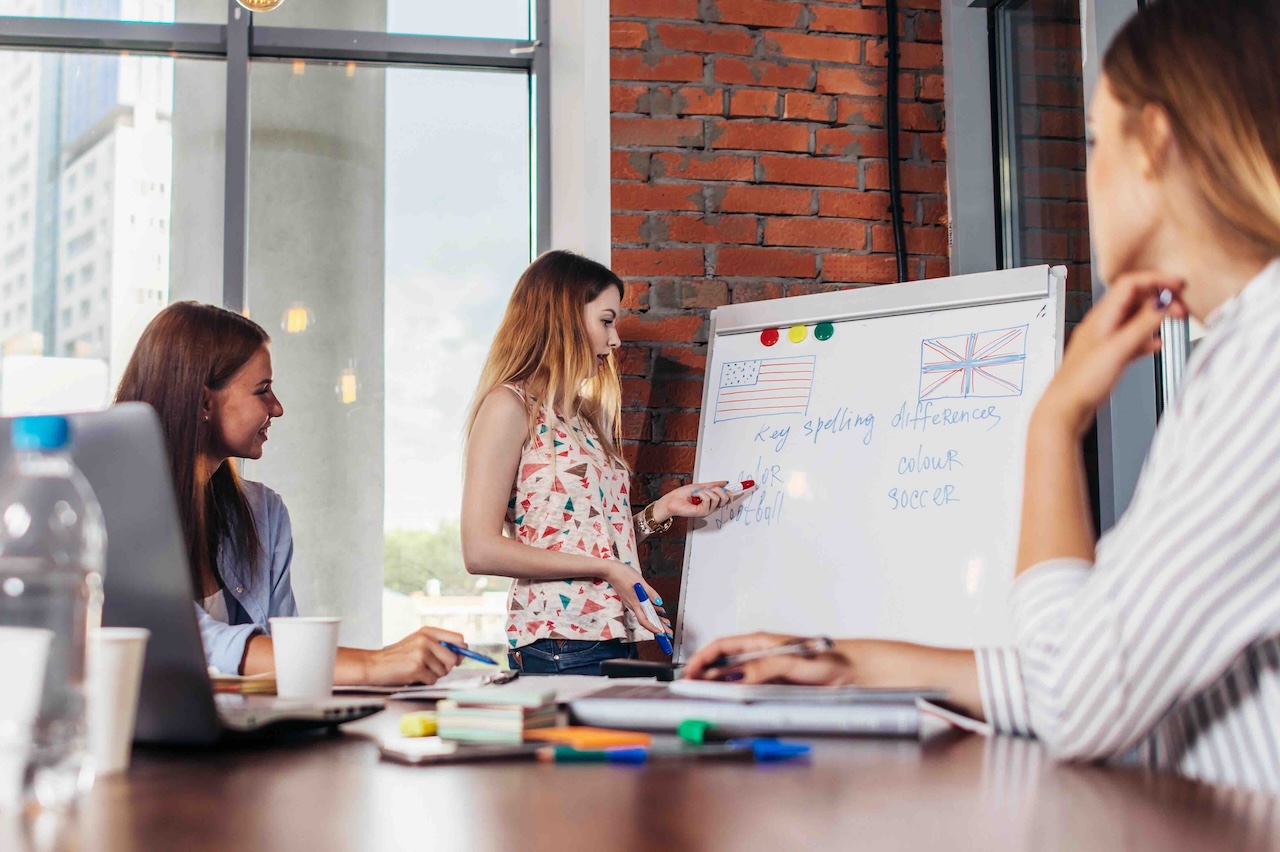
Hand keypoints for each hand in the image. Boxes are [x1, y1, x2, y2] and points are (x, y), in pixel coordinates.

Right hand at [362, 626, 465, 685]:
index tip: (457, 658)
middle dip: (446, 667)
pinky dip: (425, 681)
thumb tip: (461, 656)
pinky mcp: (416, 667)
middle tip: (432, 668)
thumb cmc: (396, 657)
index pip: (458, 639)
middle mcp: (426, 640)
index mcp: (428, 632)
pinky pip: (433, 680)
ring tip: (419, 670)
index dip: (461, 651)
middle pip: (453, 658)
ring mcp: (421, 653)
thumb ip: (437, 645)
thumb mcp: (417, 643)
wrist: (374, 665)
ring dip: (433, 675)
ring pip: (443, 671)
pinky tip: (413, 676)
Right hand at [602, 563, 670, 635]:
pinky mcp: (633, 598)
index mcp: (635, 603)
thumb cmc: (623, 575)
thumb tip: (660, 602)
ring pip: (647, 614)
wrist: (611, 571)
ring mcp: (633, 602)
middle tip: (668, 633)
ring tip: (666, 624)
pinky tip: (659, 609)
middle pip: (647, 619)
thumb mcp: (640, 582)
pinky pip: (644, 607)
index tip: (661, 633)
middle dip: (659, 627)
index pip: (644, 620)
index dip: (653, 628)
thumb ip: (651, 593)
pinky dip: (653, 610)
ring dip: (657, 619)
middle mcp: (634, 605)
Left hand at [654, 480, 734, 520]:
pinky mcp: (703, 512)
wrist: (672, 500)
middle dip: (720, 489)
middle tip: (710, 488)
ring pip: (718, 498)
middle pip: (727, 497)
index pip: (729, 496)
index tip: (748, 484)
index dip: (738, 490)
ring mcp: (708, 510)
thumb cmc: (683, 495)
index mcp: (713, 500)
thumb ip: (714, 485)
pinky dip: (701, 495)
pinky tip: (695, 497)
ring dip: (707, 492)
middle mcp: (712, 506)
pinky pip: (709, 499)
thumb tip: (725, 482)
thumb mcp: (701, 486)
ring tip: (697, 494)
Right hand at [683, 631, 854, 684]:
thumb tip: (737, 677)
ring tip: (707, 698)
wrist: (854, 673)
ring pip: (735, 680)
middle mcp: (761, 656)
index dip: (702, 659)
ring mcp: (768, 672)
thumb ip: (763, 668)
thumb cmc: (830, 659)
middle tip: (693, 691)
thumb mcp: (792, 662)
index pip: (721, 647)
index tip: (690, 672)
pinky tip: (733, 705)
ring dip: (720, 688)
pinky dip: (737, 698)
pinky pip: (750, 692)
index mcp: (761, 642)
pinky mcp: (776, 687)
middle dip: (705, 676)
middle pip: (724, 665)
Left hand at [1039, 271, 1186, 436]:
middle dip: (1159, 298)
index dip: (1156, 280)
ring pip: (1134, 319)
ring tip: (1174, 321)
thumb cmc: (1082, 382)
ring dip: (1155, 317)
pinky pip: (1130, 340)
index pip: (1130, 284)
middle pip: (1134, 299)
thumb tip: (1162, 302)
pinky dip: (1146, 338)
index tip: (1178, 285)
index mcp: (1101, 317)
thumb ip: (1142, 325)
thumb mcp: (1118, 349)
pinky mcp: (1107, 357)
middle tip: (1180, 307)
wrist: (1065, 409)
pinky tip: (1156, 345)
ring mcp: (1104, 341)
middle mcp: (1101, 325)